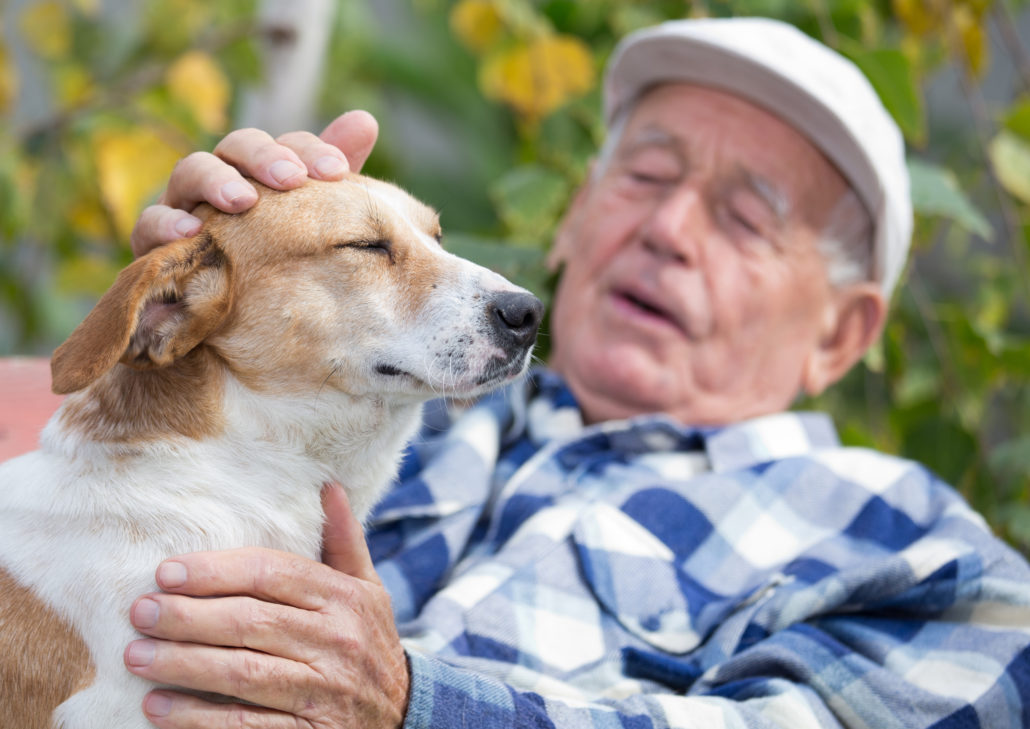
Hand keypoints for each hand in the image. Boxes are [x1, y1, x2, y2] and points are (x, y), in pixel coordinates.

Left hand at [124, 484, 408, 727]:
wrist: (407, 715)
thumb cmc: (372, 641)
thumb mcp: (368, 589)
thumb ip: (344, 541)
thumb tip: (328, 487)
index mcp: (344, 598)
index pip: (272, 574)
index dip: (216, 571)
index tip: (167, 572)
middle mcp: (336, 640)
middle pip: (250, 621)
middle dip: (188, 616)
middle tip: (141, 611)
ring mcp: (323, 689)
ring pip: (243, 672)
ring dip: (183, 664)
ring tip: (137, 655)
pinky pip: (246, 724)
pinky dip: (198, 717)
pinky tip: (158, 707)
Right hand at [130, 110, 379, 256]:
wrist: (225, 317)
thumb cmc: (274, 258)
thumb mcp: (309, 216)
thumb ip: (331, 172)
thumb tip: (365, 119)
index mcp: (261, 171)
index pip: (283, 145)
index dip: (308, 150)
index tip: (338, 169)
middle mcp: (221, 180)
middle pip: (236, 146)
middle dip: (263, 156)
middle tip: (290, 178)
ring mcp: (184, 206)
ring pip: (190, 173)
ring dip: (215, 181)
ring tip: (241, 200)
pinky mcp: (153, 243)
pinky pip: (149, 225)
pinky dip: (165, 224)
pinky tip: (189, 232)